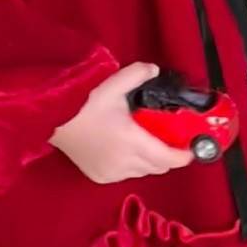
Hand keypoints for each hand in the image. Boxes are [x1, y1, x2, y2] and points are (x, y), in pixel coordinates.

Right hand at [49, 62, 196, 183]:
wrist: (52, 121)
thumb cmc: (83, 104)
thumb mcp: (112, 85)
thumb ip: (137, 74)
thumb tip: (154, 69)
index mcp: (131, 142)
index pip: (167, 157)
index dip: (184, 156)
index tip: (193, 148)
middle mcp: (124, 162)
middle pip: (158, 167)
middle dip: (169, 156)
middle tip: (173, 140)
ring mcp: (111, 173)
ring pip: (143, 172)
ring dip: (152, 161)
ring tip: (151, 142)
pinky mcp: (100, 176)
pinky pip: (127, 174)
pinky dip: (134, 165)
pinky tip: (128, 150)